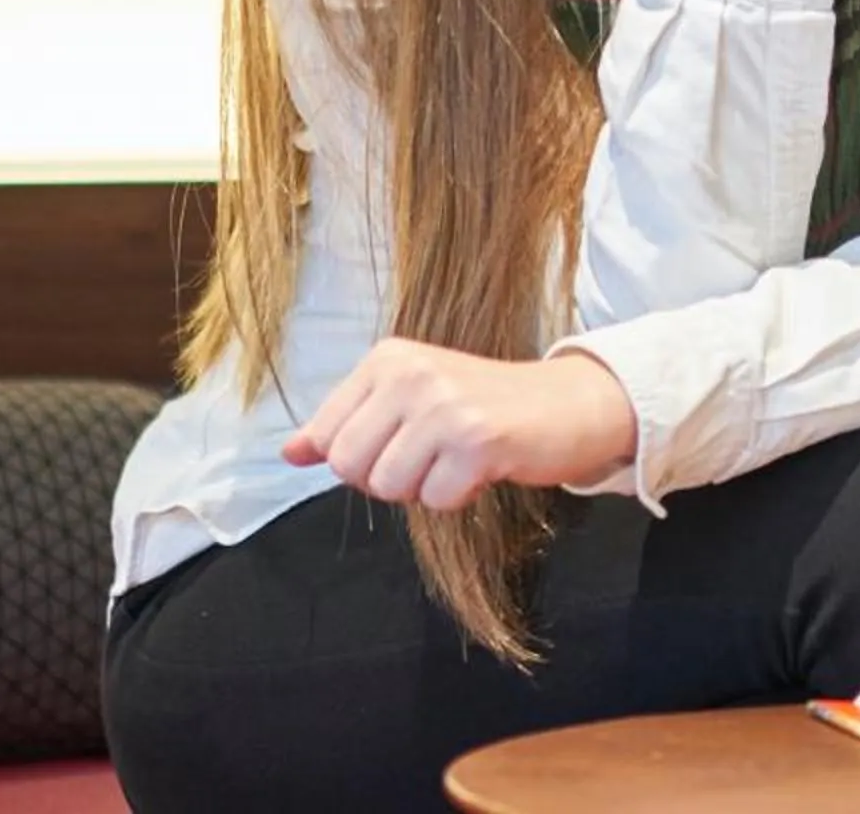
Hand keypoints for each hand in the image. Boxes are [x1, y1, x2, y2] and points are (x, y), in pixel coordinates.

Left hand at [282, 339, 637, 511]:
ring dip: (425, 488)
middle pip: (349, 466)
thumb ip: (345, 424)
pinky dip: (460, 496)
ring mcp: (445, 404)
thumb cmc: (485, 405)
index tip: (401, 442)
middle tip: (431, 457)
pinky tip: (485, 466)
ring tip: (458, 459)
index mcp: (388, 358)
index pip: (326, 437)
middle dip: (387, 478)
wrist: (569, 402)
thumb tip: (290, 452)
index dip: (360, 459)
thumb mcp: (407, 401)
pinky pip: (437, 500)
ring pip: (390, 487)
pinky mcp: (478, 438)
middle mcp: (412, 373)